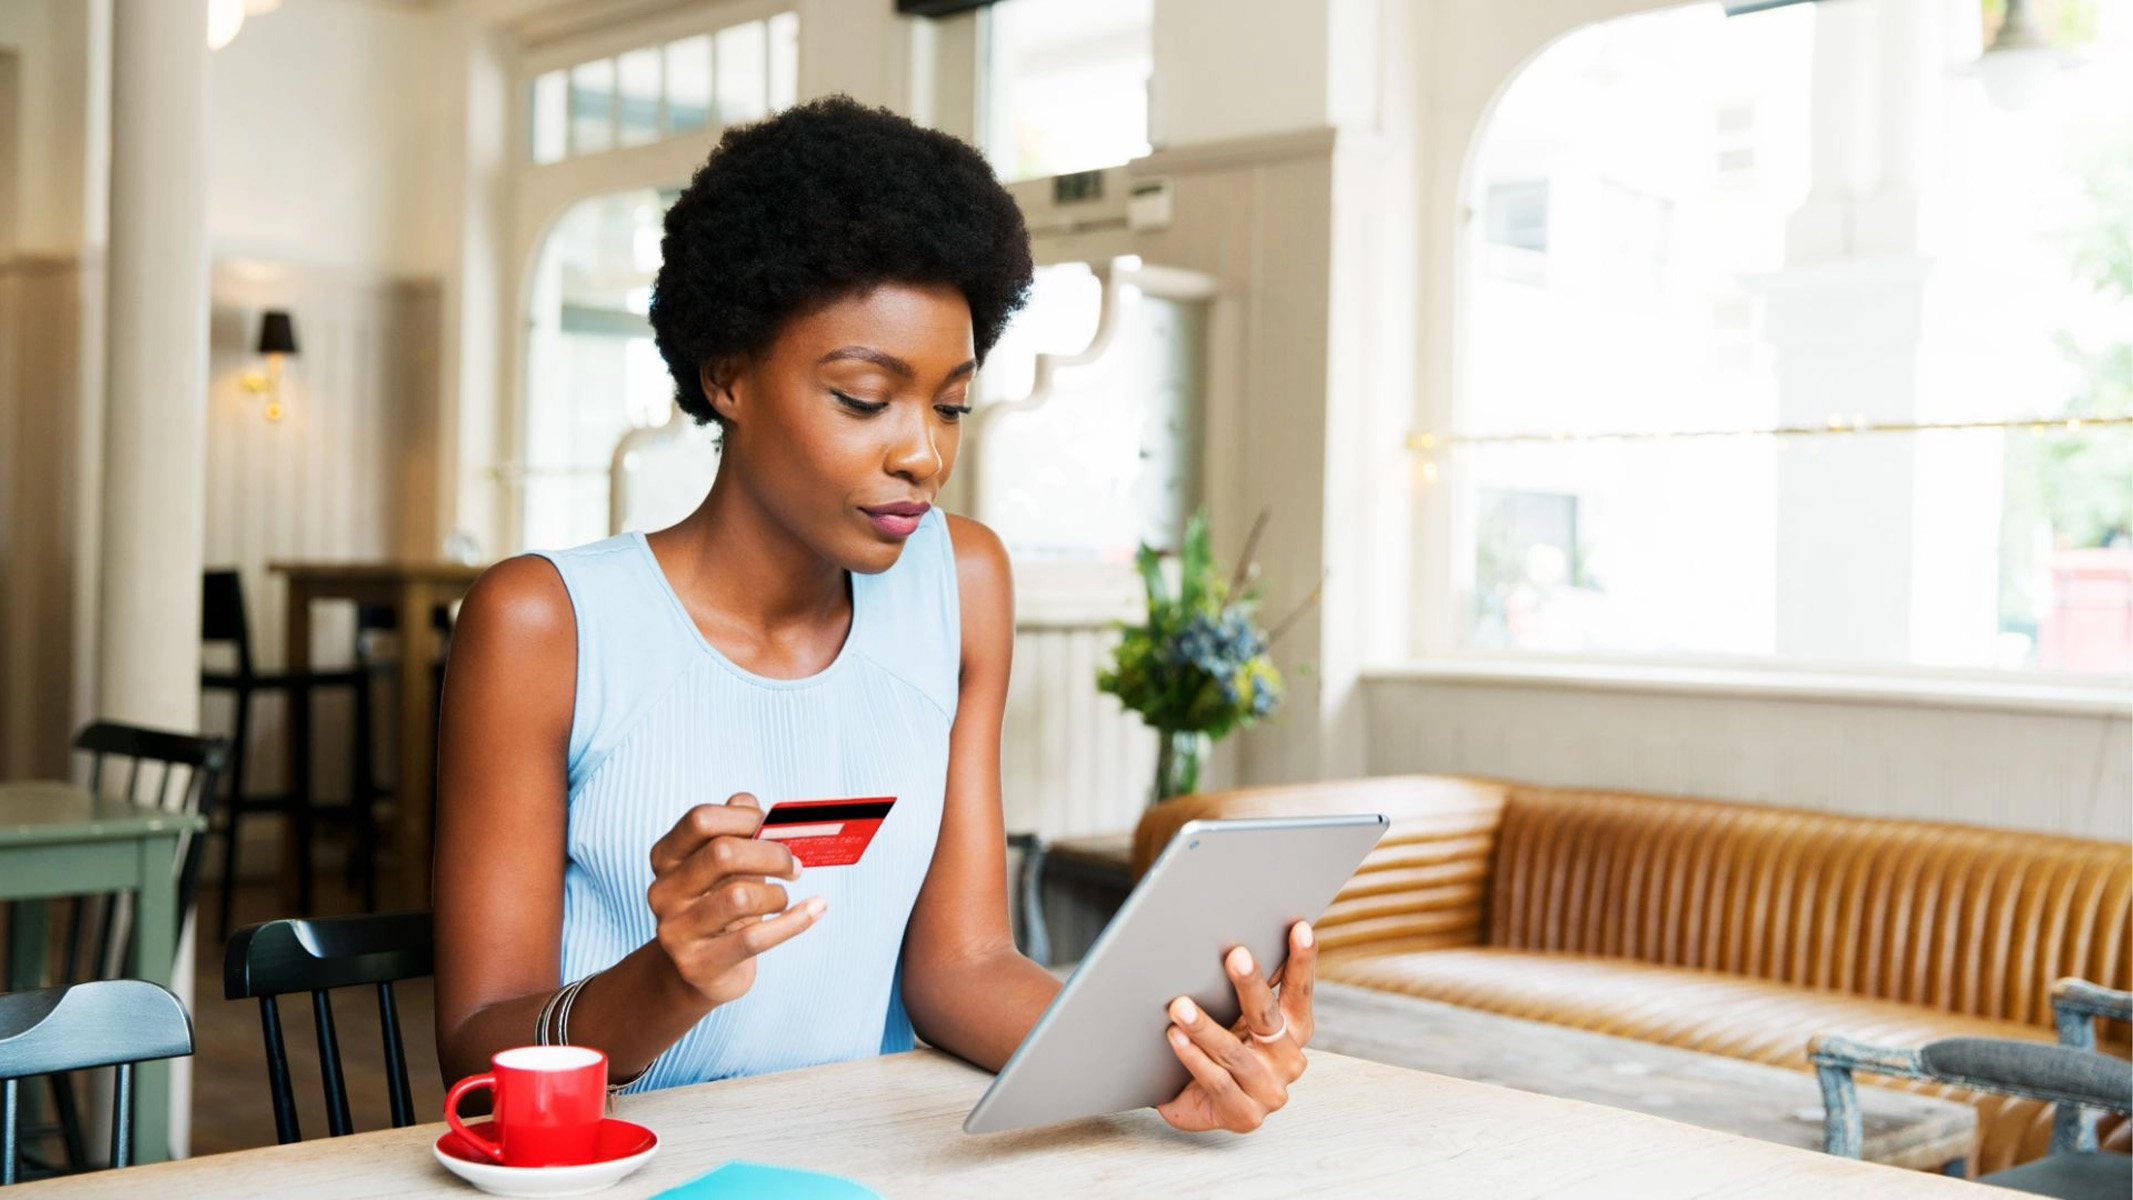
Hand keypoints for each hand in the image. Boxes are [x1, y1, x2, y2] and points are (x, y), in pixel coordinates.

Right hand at [646, 793, 824, 1008]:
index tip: (772, 827)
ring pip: (739, 897)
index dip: (745, 817)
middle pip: (722, 854)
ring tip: (783, 899)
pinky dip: (795, 921)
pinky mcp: (697, 963)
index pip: (701, 820)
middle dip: (771, 854)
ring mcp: (675, 930)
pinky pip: (754, 938)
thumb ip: (740, 831)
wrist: (701, 969)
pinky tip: (813, 910)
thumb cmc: (721, 905)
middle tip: (794, 866)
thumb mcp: (726, 865)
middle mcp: (663, 891)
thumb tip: (767, 813)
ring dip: (777, 895)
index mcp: (666, 857)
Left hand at [1155, 921, 1316, 1132]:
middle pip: (1269, 1016)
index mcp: (1295, 1031)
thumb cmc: (1221, 1049)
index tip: (1298, 928)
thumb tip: (1237, 940)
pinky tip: (1175, 1038)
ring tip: (1180, 1006)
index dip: (1302, 961)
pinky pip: (1217, 1082)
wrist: (1198, 1103)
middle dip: (1251, 984)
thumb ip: (1249, 990)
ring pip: (1235, 1053)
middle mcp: (1289, 1060)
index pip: (1300, 991)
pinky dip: (1193, 1058)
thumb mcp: (1238, 1018)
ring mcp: (1269, 1091)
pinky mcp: (1245, 1115)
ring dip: (1205, 1027)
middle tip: (1236, 955)